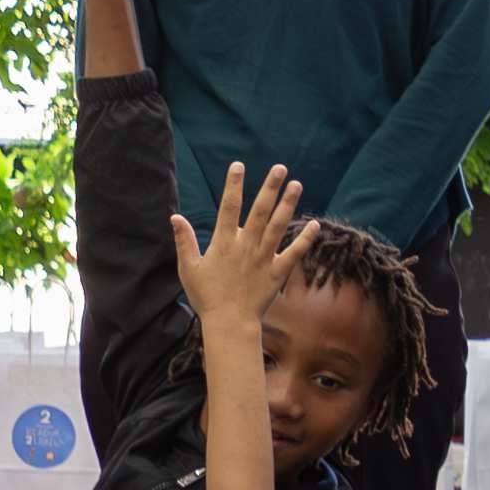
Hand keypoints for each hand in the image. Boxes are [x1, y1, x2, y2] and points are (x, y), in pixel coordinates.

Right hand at [170, 162, 313, 334]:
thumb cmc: (206, 296)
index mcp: (223, 243)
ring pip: (278, 226)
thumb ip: (184, 241)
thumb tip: (175, 217)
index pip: (228, 207)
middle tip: (280, 168)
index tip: (238, 166)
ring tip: (297, 184)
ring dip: (288, 204)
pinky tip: (315, 225)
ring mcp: (264, 258)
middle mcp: (246, 246)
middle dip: (270, 187)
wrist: (229, 323)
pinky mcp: (277, 273)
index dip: (233, 185)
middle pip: (259, 211)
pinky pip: (294, 253)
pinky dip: (305, 240)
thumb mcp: (188, 268)